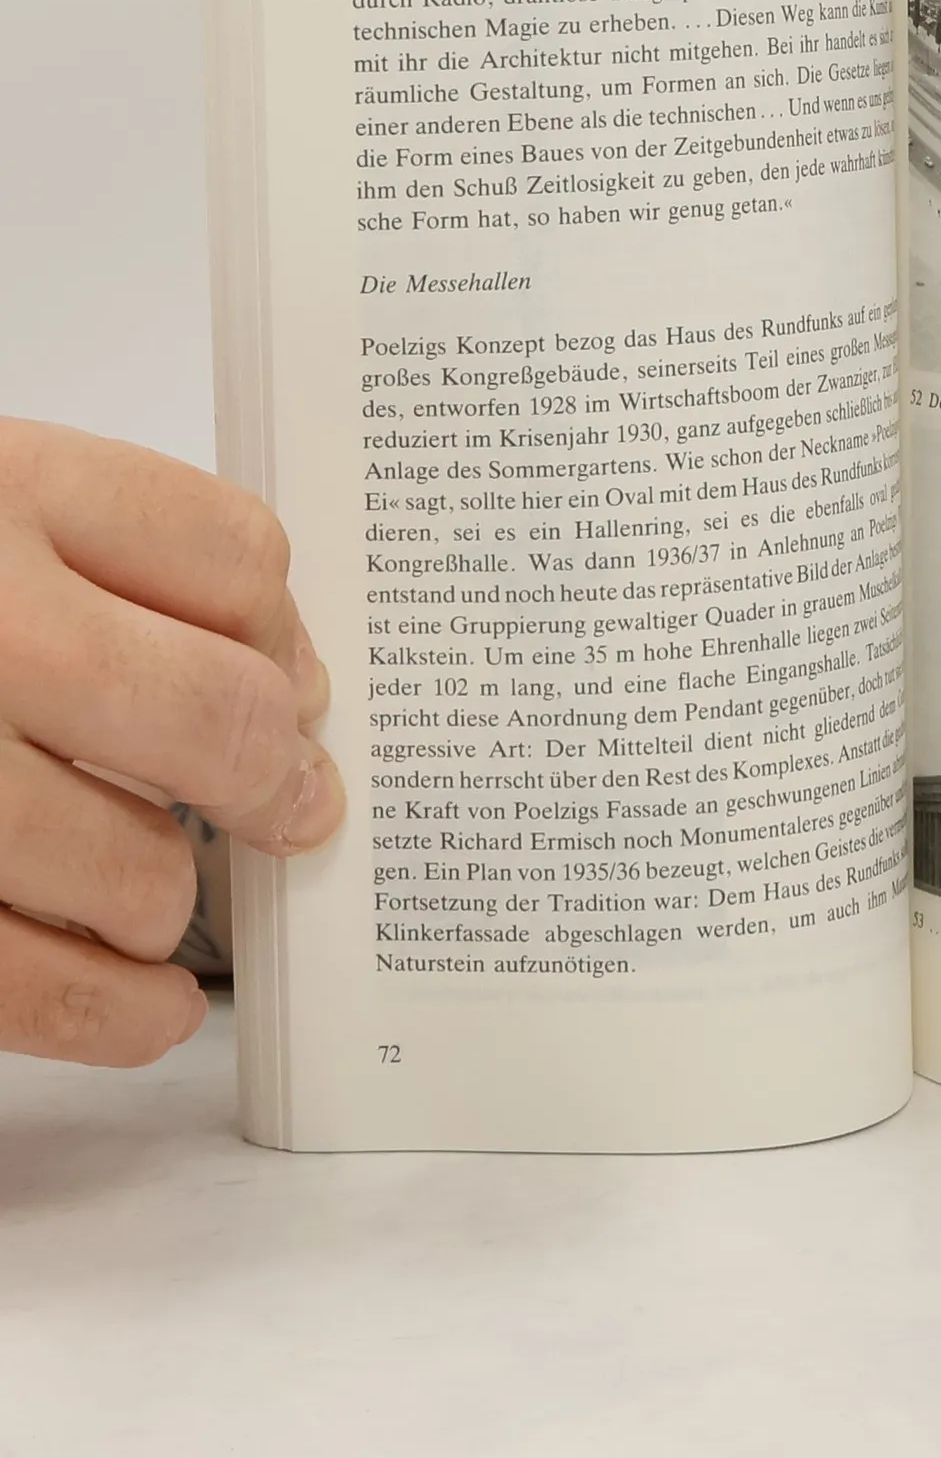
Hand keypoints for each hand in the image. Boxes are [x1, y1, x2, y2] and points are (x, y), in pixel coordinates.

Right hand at [0, 419, 343, 1064]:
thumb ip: (101, 549)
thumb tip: (283, 675)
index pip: (232, 556)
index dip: (283, 634)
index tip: (291, 683)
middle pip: (220, 716)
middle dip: (274, 779)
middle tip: (289, 803)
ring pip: (139, 869)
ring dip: (166, 897)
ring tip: (148, 888)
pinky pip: (30, 984)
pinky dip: (112, 1009)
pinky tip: (141, 1000)